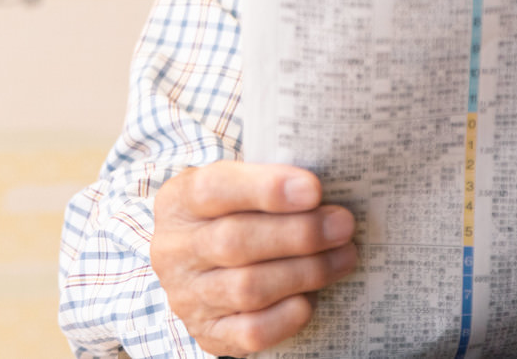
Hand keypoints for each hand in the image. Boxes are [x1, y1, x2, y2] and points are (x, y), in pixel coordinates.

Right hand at [149, 161, 357, 355]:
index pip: (214, 189)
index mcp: (178, 202)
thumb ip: (267, 185)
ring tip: (343, 256)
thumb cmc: (232, 216)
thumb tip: (321, 193)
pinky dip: (287, 315)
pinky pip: (251, 331)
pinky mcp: (208, 333)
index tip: (313, 190)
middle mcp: (173, 250)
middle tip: (342, 226)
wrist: (204, 268)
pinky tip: (311, 298)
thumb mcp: (235, 188)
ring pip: (248, 287)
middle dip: (298, 234)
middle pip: (235, 242)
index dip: (265, 189)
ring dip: (305, 272)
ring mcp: (187, 296)